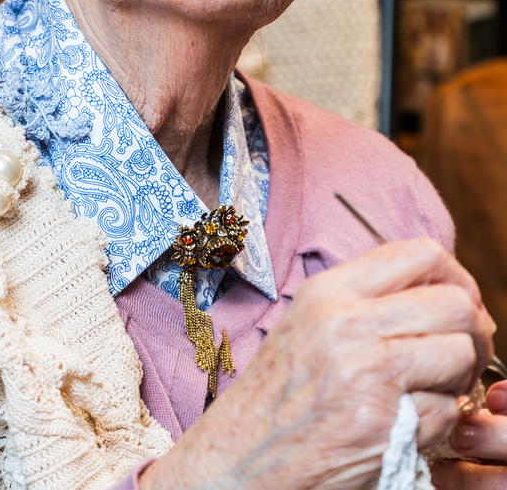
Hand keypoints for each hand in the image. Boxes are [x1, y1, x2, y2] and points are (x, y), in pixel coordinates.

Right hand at [141, 238, 494, 489]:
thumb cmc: (276, 394)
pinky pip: (446, 410)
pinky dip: (440, 419)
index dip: (456, 275)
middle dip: (473, 327)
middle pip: (454, 303)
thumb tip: (441, 291)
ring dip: (460, 375)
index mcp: (330, 292)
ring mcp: (366, 374)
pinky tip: (411, 420)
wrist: (238, 458)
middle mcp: (348, 324)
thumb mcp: (308, 323)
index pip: (421, 254)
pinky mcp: (381, 425)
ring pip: (460, 353)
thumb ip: (364, 298)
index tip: (459, 299)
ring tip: (438, 385)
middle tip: (465, 348)